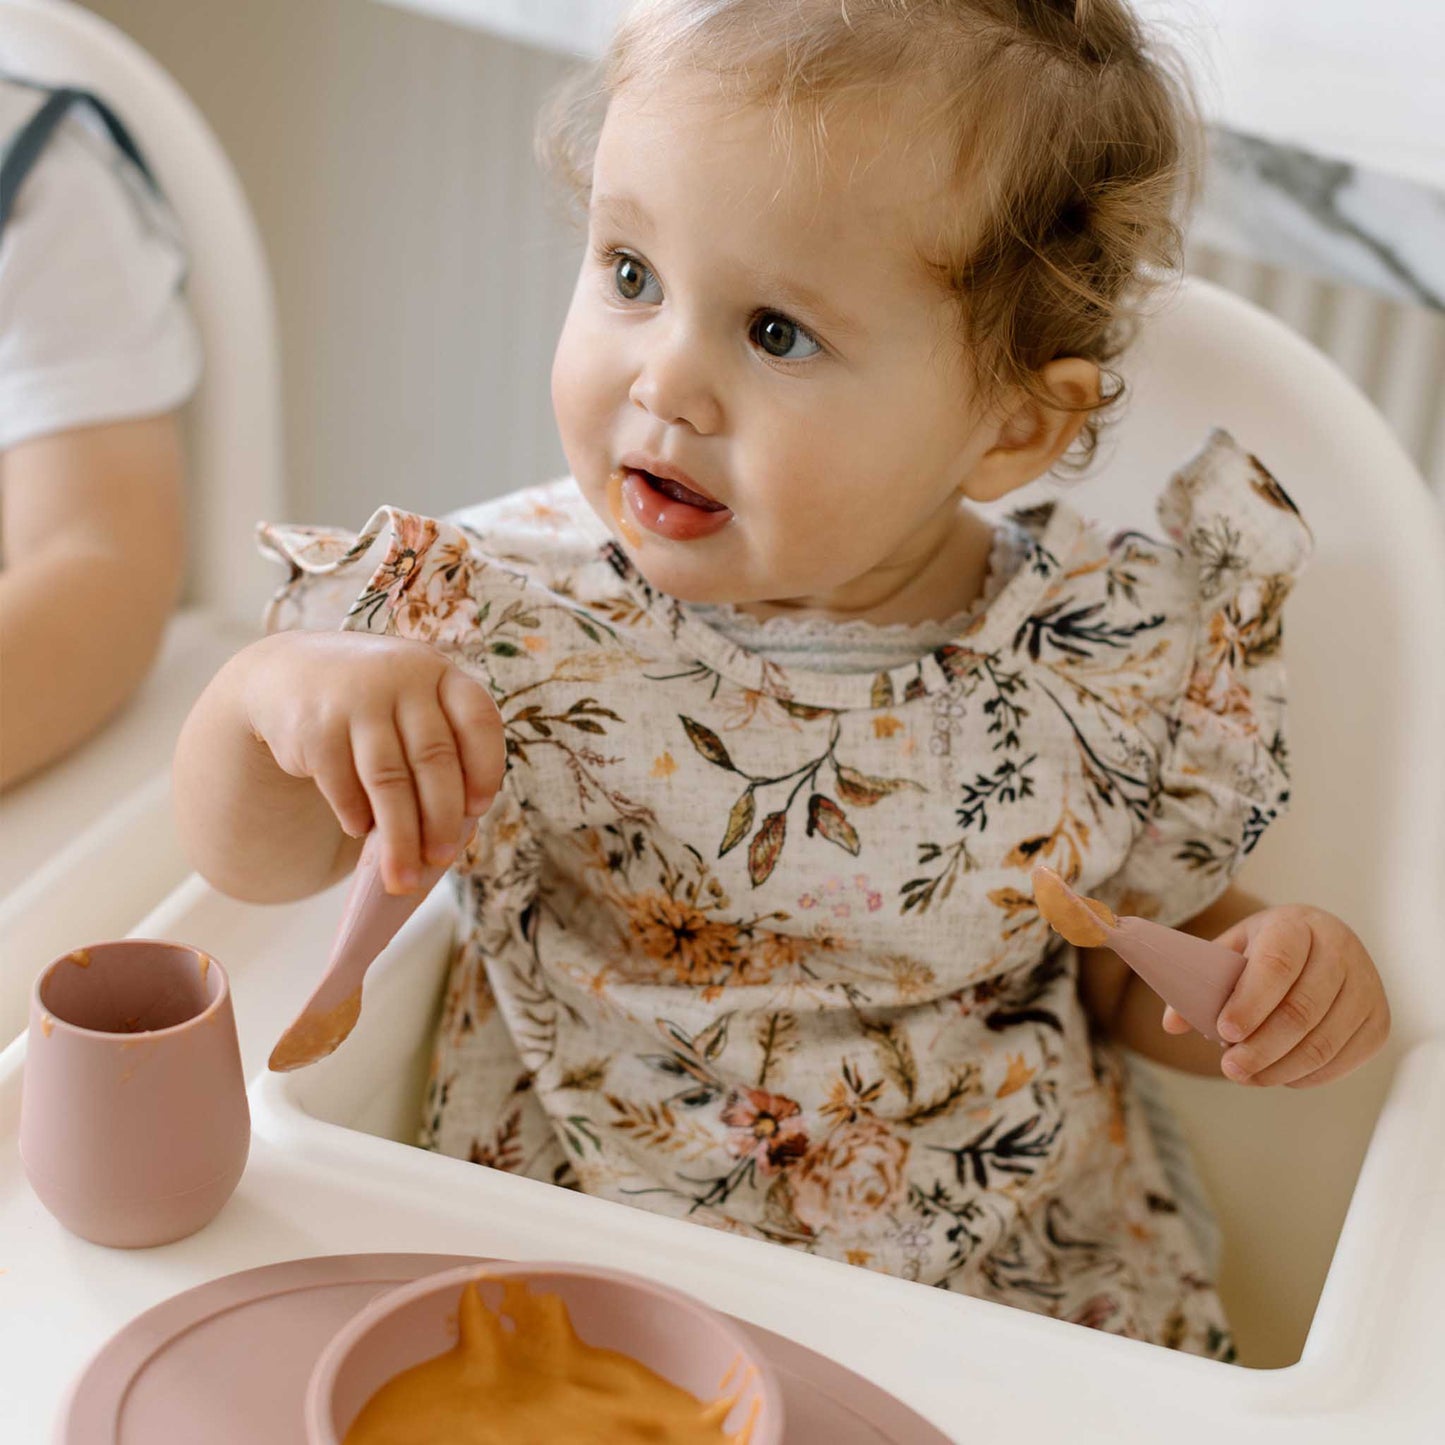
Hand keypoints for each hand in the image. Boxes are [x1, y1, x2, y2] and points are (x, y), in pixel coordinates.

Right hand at [241, 630, 504, 892]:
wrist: (291, 672)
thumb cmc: (375, 706)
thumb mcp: (413, 707)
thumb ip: (441, 752)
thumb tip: (457, 834)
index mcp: (440, 673)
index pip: (478, 720)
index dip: (485, 768)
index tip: (480, 809)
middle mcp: (401, 679)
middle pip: (434, 759)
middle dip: (441, 819)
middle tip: (442, 859)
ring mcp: (356, 700)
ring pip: (388, 781)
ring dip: (399, 838)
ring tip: (402, 876)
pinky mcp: (316, 727)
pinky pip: (344, 786)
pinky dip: (355, 817)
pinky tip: (360, 831)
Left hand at [1160, 905, 1389, 1087]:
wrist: (1319, 942)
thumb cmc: (1266, 949)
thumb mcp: (1232, 950)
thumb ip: (1201, 981)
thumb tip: (1173, 1024)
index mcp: (1297, 925)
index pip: (1277, 964)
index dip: (1250, 1002)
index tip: (1223, 1031)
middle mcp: (1340, 950)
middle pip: (1302, 1010)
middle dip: (1261, 1047)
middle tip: (1229, 1068)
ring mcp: (1367, 986)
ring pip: (1324, 1041)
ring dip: (1280, 1068)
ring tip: (1246, 1076)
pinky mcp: (1378, 1020)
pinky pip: (1343, 1060)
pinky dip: (1306, 1075)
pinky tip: (1278, 1074)